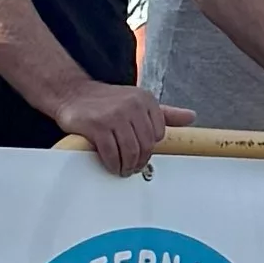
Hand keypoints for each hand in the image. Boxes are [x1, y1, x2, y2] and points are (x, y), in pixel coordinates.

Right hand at [62, 81, 193, 176]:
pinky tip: (111, 166)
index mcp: (146, 99)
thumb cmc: (107, 101)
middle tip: (133, 168)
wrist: (72, 93)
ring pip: (130, 151)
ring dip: (127, 166)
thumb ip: (165, 113)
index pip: (158, 134)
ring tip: (123, 169)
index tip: (141, 153)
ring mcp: (115, 115)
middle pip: (145, 145)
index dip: (150, 148)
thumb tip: (191, 117)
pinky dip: (112, 164)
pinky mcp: (97, 126)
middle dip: (139, 161)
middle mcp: (133, 105)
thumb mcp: (138, 102)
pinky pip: (110, 153)